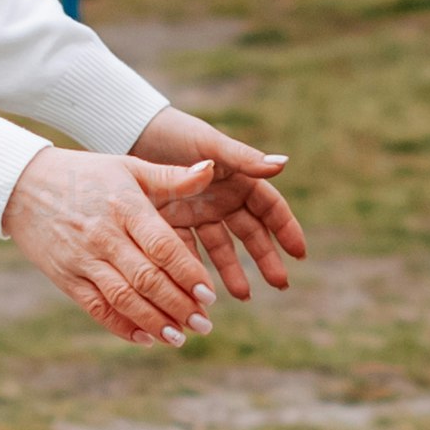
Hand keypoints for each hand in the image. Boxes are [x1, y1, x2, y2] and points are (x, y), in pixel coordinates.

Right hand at [5, 149, 224, 346]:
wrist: (23, 185)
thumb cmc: (86, 174)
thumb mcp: (129, 167)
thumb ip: (172, 177)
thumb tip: (211, 168)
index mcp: (125, 207)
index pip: (162, 246)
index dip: (188, 273)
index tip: (210, 295)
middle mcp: (104, 236)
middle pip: (146, 279)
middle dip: (179, 306)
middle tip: (204, 325)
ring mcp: (82, 259)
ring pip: (123, 298)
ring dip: (154, 322)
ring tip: (180, 337)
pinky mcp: (65, 278)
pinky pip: (96, 308)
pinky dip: (121, 326)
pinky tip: (146, 337)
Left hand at [127, 107, 305, 299]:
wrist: (129, 133)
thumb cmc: (175, 133)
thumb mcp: (210, 146)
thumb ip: (244, 159)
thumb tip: (284, 163)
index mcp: (237, 178)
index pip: (269, 207)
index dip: (286, 229)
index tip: (299, 254)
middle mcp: (222, 197)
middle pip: (250, 232)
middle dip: (266, 258)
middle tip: (280, 284)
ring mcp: (198, 212)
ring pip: (222, 247)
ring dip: (233, 270)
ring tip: (244, 296)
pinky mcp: (173, 223)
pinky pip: (189, 251)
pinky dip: (197, 269)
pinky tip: (203, 289)